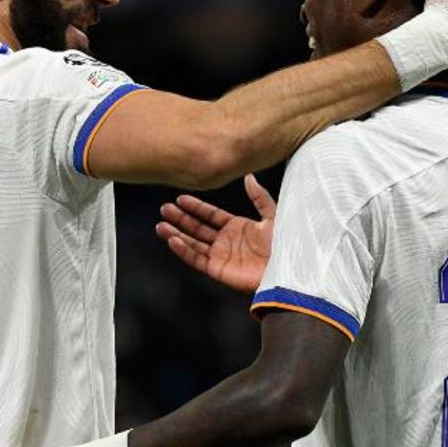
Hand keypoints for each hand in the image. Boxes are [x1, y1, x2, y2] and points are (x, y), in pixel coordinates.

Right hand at [156, 174, 275, 292]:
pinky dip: (184, 251)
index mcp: (237, 227)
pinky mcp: (218, 270)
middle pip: (197, 228)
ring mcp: (220, 256)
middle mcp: (225, 241)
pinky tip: (173, 240)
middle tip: (164, 209)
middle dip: (180, 219)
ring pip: (193, 243)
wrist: (286, 268)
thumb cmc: (284, 244)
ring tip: (161, 225)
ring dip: (176, 234)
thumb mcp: (272, 216)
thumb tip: (249, 176)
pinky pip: (196, 259)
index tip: (180, 198)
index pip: (210, 215)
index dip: (195, 207)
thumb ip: (259, 197)